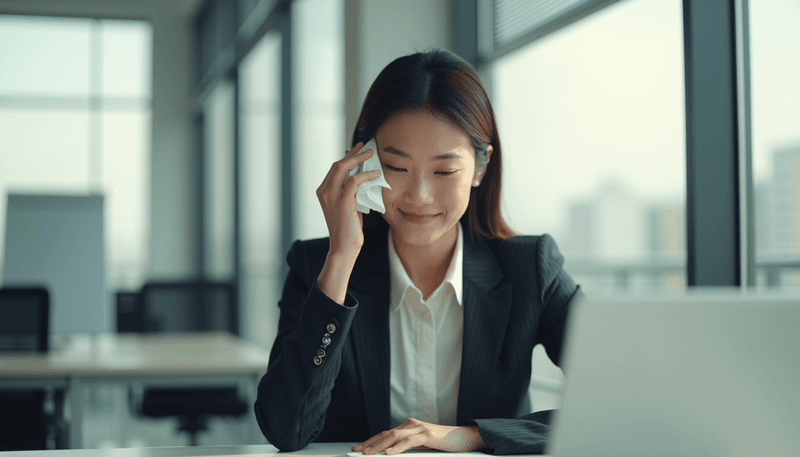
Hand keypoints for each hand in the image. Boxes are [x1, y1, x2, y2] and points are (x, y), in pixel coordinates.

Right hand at [315, 142, 381, 304]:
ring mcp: (331, 196)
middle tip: (365, 146)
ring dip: (359, 159)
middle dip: (353, 153)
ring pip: (344, 168)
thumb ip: (350, 193)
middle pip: (338, 164)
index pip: (334, 169)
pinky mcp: (342, 201)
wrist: (344, 248)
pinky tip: (376, 174)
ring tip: (372, 155)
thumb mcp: (348, 206)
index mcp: (323, 192)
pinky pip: (355, 181)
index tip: (357, 149)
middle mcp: (324, 191)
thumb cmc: (348, 229)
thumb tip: (363, 179)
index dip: (347, 157)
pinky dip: (366, 174)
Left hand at [352, 418, 486, 454]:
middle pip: (385, 434)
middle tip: (356, 451)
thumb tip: (389, 454)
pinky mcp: (427, 435)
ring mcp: (419, 428)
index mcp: (408, 426)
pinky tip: (388, 454)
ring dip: (378, 446)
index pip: (385, 434)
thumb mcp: (421, 445)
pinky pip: (408, 442)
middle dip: (369, 443)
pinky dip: (397, 448)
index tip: (358, 448)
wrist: (463, 438)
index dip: (370, 441)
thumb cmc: (442, 444)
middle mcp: (411, 424)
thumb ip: (407, 446)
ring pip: (393, 437)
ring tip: (367, 453)